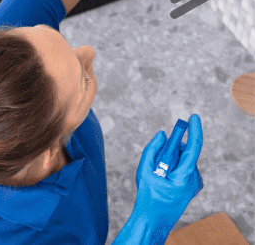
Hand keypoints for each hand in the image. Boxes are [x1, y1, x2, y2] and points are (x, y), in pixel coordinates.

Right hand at [133, 114, 203, 241]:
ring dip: (170, 159)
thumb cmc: (148, 197)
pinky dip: (172, 165)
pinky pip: (183, 167)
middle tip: (156, 157)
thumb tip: (162, 134)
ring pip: (183, 160)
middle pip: (185, 153)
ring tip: (156, 172)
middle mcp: (194, 179)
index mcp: (184, 176)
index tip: (193, 117)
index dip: (194, 130)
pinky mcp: (191, 186)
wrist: (154, 220)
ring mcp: (194, 184)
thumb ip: (152, 150)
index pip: (194, 148)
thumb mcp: (144, 171)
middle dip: (171, 149)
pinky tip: (162, 177)